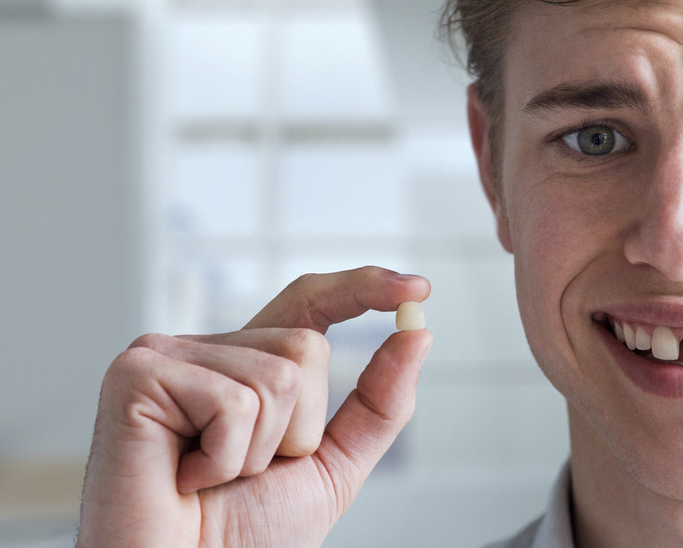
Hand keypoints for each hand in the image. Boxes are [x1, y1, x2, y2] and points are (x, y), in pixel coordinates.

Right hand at [77, 266, 431, 547]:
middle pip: (307, 346)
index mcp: (245, 364)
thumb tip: (418, 333)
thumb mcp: (331, 465)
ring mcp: (165, 355)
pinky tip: (185, 478)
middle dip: (300, 428)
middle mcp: (206, 349)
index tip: (418, 289)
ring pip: (278, 375)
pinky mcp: (137, 374)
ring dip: (260, 451)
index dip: (363, 287)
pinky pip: (233, 402)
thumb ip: (377, 404)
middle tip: (243, 472)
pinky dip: (224, 459)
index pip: (310, 303)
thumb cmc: (241, 536)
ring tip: (210, 477)